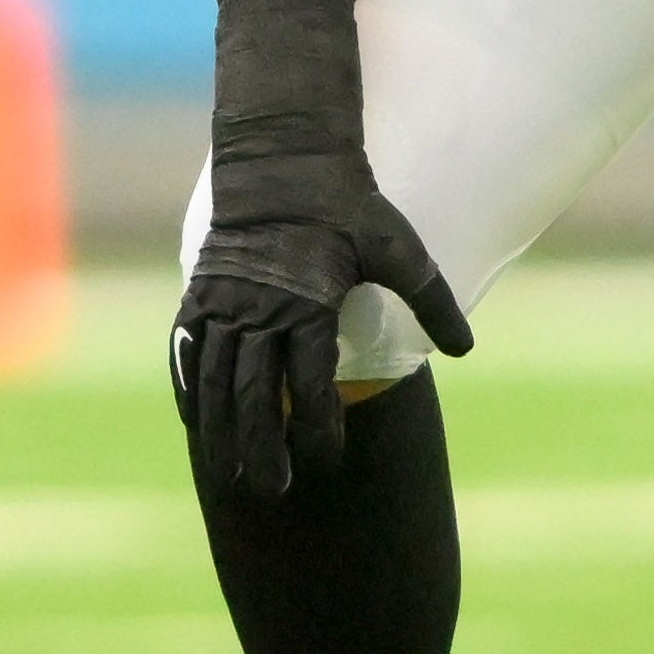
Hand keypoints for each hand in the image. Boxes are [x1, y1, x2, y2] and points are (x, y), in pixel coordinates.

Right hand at [175, 0, 471, 498]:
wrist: (283, 162)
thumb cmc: (350, 208)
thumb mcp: (400, 250)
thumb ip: (433, 301)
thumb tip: (466, 350)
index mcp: (308, 304)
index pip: (309, 384)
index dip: (316, 427)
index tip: (326, 459)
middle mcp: (259, 311)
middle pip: (255, 396)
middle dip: (263, 447)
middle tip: (273, 491)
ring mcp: (223, 305)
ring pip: (214, 382)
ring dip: (220, 433)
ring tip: (228, 477)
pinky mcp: (201, 296)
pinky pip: (187, 354)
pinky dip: (190, 392)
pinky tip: (197, 426)